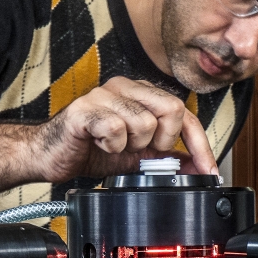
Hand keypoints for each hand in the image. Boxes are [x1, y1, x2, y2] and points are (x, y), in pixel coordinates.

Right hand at [33, 77, 217, 181]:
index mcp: (140, 94)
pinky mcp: (84, 109)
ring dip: (132, 146)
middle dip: (162, 141)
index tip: (208, 170)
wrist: (48, 155)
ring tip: (114, 146)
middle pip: (172, 109)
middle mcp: (125, 87)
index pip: (184, 111)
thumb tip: (199, 168)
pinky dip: (111, 146)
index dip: (200, 144)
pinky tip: (99, 144)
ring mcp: (103, 95)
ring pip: (145, 122)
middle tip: (141, 151)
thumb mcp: (137, 156)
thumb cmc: (89, 149)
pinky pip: (115, 129)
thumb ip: (167, 157)